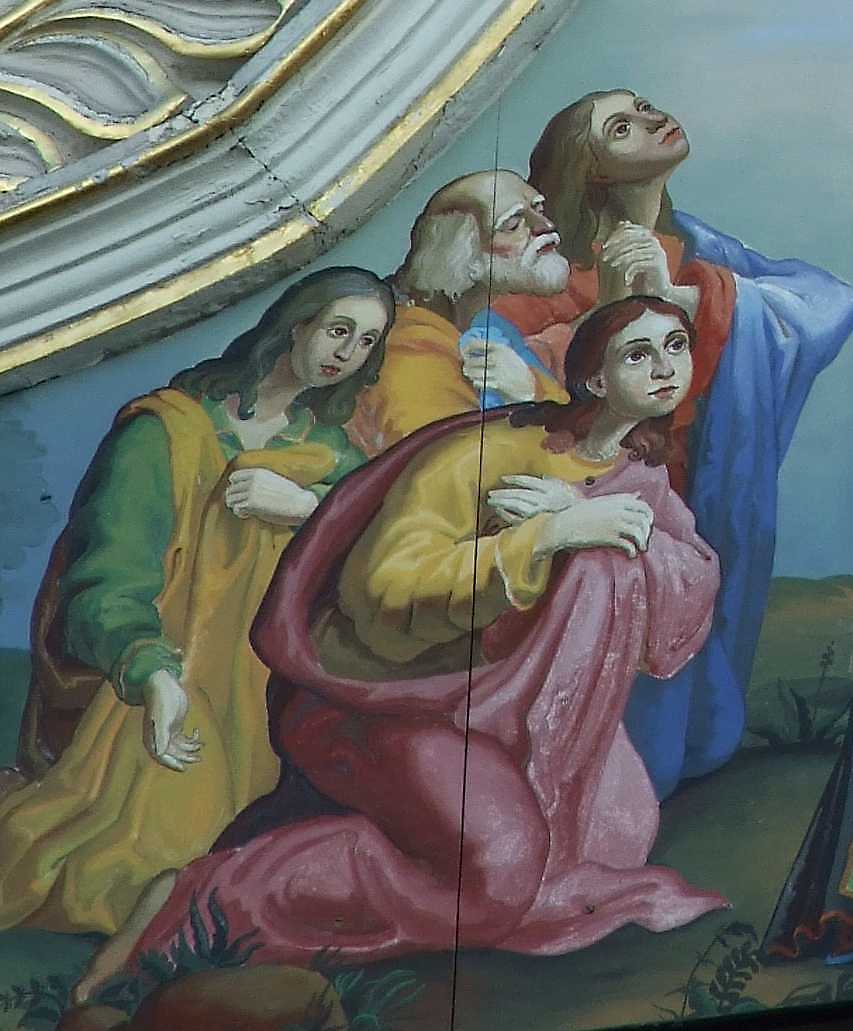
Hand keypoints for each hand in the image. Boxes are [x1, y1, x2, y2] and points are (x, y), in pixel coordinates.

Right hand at [142, 670, 201, 771]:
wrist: (164, 685)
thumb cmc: (162, 701)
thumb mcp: (162, 720)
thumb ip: (161, 736)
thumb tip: (159, 754)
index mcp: (152, 738)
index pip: (160, 756)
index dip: (172, 763)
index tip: (183, 768)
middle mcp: (158, 738)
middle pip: (172, 754)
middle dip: (185, 757)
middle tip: (198, 758)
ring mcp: (167, 732)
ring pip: (179, 747)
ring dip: (190, 749)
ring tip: (201, 746)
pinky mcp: (175, 726)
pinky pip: (183, 739)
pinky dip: (191, 739)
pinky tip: (198, 735)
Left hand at [225, 469, 317, 525]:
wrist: (300, 504)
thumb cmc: (291, 496)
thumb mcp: (274, 481)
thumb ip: (259, 482)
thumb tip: (244, 491)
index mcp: (257, 473)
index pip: (234, 478)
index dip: (236, 488)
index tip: (242, 495)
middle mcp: (252, 480)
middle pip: (231, 490)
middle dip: (236, 499)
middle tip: (245, 506)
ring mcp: (251, 492)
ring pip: (231, 500)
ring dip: (237, 507)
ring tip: (247, 511)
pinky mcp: (251, 504)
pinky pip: (237, 509)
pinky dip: (241, 514)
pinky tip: (249, 515)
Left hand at [461, 340, 535, 402]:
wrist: (529, 385)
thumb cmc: (517, 370)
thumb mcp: (508, 354)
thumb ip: (493, 351)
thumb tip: (472, 351)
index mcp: (500, 347)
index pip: (476, 344)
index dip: (466, 348)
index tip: (463, 352)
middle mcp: (497, 358)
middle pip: (472, 360)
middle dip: (467, 365)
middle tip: (466, 367)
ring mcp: (497, 371)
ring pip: (473, 372)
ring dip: (470, 374)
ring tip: (470, 374)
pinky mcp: (497, 383)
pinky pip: (479, 382)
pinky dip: (476, 383)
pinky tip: (477, 382)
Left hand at [487, 474, 578, 524]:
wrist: (582, 524)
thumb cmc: (575, 505)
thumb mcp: (566, 488)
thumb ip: (553, 481)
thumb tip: (542, 478)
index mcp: (550, 489)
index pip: (528, 482)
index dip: (514, 480)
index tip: (503, 479)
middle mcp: (543, 501)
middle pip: (519, 494)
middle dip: (504, 493)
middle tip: (491, 493)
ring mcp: (538, 514)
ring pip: (516, 506)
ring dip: (502, 503)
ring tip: (492, 501)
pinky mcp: (536, 525)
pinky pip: (518, 520)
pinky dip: (507, 515)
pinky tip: (500, 512)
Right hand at [535, 493, 653, 559]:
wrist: (564, 525)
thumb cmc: (580, 513)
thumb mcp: (602, 501)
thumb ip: (621, 498)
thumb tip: (638, 494)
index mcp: (617, 500)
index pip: (643, 506)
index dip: (649, 516)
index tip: (647, 524)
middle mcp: (618, 510)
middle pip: (644, 519)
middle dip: (647, 530)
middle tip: (644, 538)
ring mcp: (614, 523)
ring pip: (639, 531)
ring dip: (642, 541)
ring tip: (640, 548)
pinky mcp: (609, 537)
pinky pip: (628, 544)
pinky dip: (632, 551)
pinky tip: (630, 554)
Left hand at [600, 222, 672, 297]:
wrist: (658, 293)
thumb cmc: (642, 275)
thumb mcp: (632, 256)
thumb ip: (627, 241)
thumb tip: (621, 222)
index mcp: (647, 237)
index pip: (629, 230)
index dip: (615, 236)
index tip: (603, 246)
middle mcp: (653, 241)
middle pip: (630, 239)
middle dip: (615, 248)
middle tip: (604, 258)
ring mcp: (657, 251)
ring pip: (633, 252)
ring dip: (620, 259)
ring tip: (612, 267)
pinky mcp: (657, 263)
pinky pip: (638, 264)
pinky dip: (629, 272)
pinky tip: (625, 281)